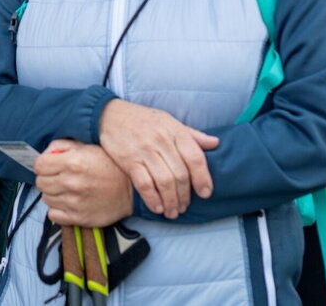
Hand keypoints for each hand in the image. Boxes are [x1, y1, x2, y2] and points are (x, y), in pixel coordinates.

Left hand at [35, 139, 131, 227]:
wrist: (132, 190)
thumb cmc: (110, 165)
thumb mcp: (87, 146)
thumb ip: (62, 146)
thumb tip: (47, 154)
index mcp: (72, 162)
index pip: (39, 165)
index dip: (43, 164)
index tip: (50, 165)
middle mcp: (71, 183)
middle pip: (41, 182)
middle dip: (47, 178)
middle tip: (59, 177)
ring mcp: (74, 202)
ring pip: (46, 198)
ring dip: (53, 194)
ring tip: (66, 189)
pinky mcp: (79, 218)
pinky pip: (53, 215)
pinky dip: (57, 210)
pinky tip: (68, 202)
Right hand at [98, 99, 217, 218]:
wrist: (110, 115)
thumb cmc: (143, 119)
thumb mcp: (169, 121)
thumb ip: (192, 134)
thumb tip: (215, 143)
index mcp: (175, 131)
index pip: (195, 158)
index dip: (203, 178)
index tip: (205, 193)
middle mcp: (162, 141)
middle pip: (181, 174)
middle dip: (185, 195)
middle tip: (185, 206)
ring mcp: (145, 151)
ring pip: (165, 182)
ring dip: (171, 201)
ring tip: (172, 211)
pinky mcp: (129, 160)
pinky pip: (144, 184)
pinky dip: (152, 198)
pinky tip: (157, 207)